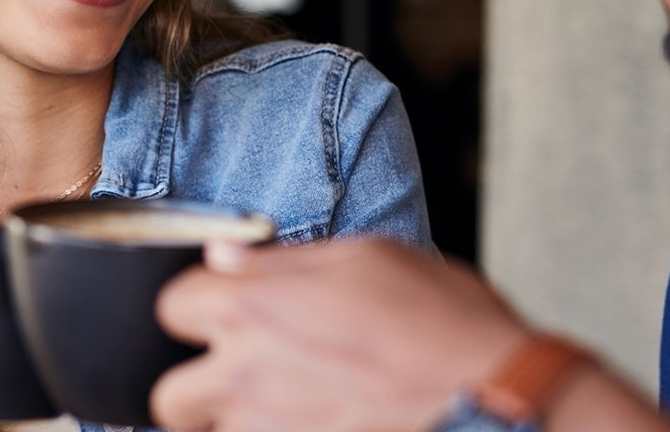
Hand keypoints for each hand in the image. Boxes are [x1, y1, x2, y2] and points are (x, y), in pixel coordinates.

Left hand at [151, 238, 529, 431]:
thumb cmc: (446, 321)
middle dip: (191, 388)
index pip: (170, 307)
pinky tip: (312, 423)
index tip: (220, 311)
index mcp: (255, 306)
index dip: (194, 307)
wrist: (501, 396)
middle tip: (234, 377)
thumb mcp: (368, 257)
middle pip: (167, 395)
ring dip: (236, 424)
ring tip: (285, 407)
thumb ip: (282, 260)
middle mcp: (248, 373)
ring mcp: (270, 429)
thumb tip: (223, 256)